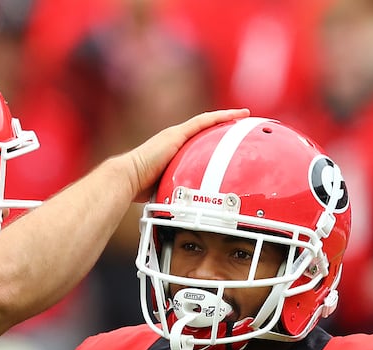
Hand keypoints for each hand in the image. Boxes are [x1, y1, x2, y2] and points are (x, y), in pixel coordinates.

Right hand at [129, 108, 249, 200]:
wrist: (128, 178)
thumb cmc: (140, 188)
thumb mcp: (166, 189)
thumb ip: (178, 192)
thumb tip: (187, 211)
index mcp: (173, 150)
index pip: (197, 140)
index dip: (212, 136)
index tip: (228, 137)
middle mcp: (175, 139)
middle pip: (204, 128)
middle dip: (223, 123)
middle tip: (242, 122)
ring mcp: (176, 136)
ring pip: (206, 122)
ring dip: (225, 117)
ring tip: (244, 115)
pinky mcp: (177, 135)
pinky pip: (203, 122)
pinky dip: (219, 117)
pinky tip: (235, 115)